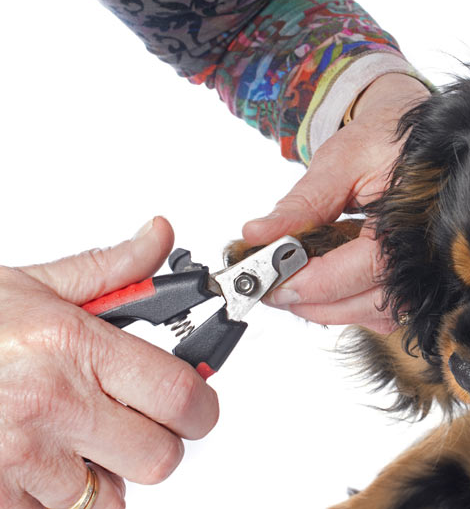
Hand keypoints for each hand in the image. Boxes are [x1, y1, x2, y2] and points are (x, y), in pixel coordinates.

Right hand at [0, 217, 218, 507]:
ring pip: (108, 498)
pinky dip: (55, 498)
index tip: (197, 406)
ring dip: (103, 477)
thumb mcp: (33, 285)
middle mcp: (51, 404)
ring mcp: (19, 457)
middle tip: (136, 423)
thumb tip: (156, 237)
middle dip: (156, 444)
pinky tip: (40, 463)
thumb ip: (110, 269)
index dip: (201, 407)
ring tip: (75, 440)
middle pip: (158, 458)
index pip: (179, 394)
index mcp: (72, 346)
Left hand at [242, 73, 429, 333]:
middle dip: (313, 302)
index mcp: (412, 222)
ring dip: (331, 307)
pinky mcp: (422, 283)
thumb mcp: (343, 160)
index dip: (311, 283)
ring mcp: (430, 275)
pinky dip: (351, 303)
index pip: (361, 270)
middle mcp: (429, 257)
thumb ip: (304, 203)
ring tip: (294, 283)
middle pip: (367, 304)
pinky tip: (326, 281)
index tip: (269, 283)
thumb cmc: (392, 139)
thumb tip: (258, 234)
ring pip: (376, 315)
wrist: (427, 136)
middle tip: (271, 287)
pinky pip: (387, 311)